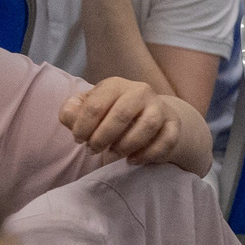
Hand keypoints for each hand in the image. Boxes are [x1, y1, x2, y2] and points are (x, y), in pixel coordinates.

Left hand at [59, 78, 189, 165]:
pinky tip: (133, 160)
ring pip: (148, 126)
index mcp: (114, 85)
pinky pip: (166, 140)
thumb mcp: (86, 109)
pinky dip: (148, 154)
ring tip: (113, 155)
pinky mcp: (173, 124)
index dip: (83, 127)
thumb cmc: (108, 114)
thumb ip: (71, 112)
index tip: (79, 140)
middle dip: (102, 138)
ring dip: (126, 146)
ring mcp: (160, 106)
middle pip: (121, 115)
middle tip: (93, 150)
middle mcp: (140, 91)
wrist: (145, 116)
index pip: (95, 105)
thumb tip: (70, 117)